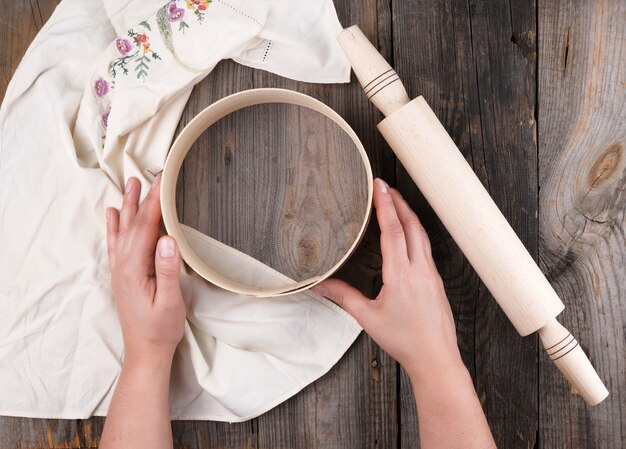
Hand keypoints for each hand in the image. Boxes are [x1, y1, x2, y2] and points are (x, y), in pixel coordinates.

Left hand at [105, 174, 185, 368]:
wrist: (145, 351)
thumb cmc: (161, 328)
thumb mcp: (170, 301)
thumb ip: (167, 269)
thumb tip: (168, 238)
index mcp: (135, 268)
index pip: (147, 226)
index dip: (156, 201)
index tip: (163, 180)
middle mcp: (123, 265)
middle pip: (134, 224)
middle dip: (143, 198)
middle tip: (151, 175)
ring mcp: (120, 269)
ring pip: (124, 230)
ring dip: (128, 206)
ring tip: (131, 184)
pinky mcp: (122, 275)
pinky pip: (116, 244)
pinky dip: (115, 226)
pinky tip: (114, 214)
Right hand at [313, 178, 462, 381]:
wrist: (436, 358)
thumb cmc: (405, 340)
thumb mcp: (368, 318)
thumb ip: (343, 297)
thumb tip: (319, 286)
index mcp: (401, 275)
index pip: (393, 231)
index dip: (385, 206)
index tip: (379, 187)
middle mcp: (419, 269)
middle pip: (411, 226)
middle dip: (398, 202)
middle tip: (385, 186)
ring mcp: (431, 273)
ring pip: (421, 235)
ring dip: (409, 215)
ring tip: (396, 202)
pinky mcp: (436, 280)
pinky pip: (426, 247)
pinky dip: (416, 231)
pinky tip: (409, 233)